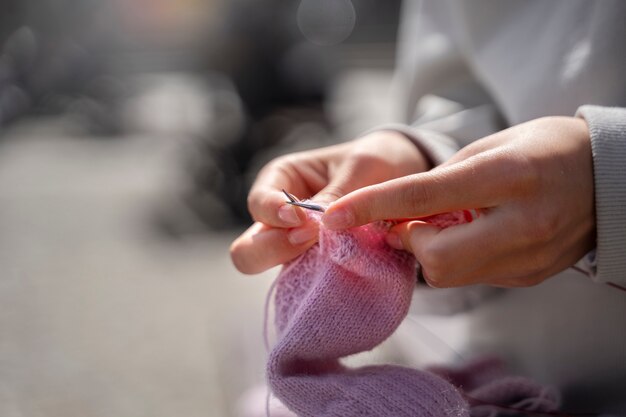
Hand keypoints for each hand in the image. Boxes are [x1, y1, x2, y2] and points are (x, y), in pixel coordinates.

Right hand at [230, 131, 429, 273]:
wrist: (405, 179)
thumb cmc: (377, 161)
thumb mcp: (362, 167)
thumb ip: (337, 194)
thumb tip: (317, 225)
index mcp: (281, 180)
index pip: (258, 203)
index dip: (273, 213)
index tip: (301, 218)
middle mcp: (279, 218)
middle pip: (248, 248)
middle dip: (273, 248)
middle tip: (311, 239)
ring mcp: (296, 247)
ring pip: (273, 271)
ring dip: (297, 266)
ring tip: (333, 255)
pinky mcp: (317, 267)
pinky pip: (306, 283)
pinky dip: (320, 280)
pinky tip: (344, 271)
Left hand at [322, 117, 595, 286]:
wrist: (608, 177)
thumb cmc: (544, 147)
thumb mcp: (490, 146)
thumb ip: (442, 183)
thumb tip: (399, 216)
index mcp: (507, 176)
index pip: (423, 197)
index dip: (371, 208)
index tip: (333, 217)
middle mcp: (522, 223)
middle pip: (435, 261)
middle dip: (410, 244)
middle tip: (412, 222)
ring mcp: (530, 257)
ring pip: (451, 275)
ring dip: (432, 252)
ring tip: (449, 223)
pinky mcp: (530, 276)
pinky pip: (474, 277)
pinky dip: (458, 258)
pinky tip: (475, 235)